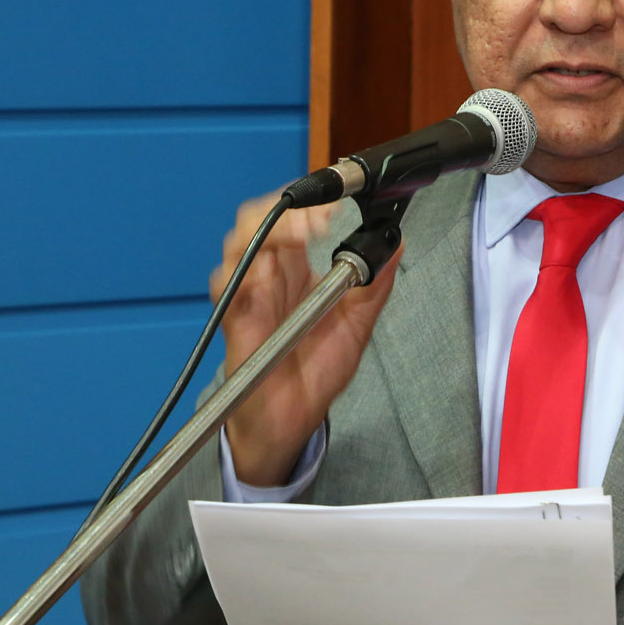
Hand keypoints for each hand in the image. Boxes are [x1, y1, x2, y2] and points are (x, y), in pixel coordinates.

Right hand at [213, 191, 401, 485]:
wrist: (290, 424)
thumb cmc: (314, 373)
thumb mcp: (357, 324)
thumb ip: (375, 284)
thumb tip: (396, 243)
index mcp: (296, 269)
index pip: (294, 217)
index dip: (312, 202)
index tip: (342, 200)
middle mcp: (268, 275)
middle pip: (260, 218)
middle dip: (289, 207)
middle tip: (323, 216)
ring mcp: (248, 295)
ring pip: (239, 243)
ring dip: (271, 230)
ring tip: (305, 232)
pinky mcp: (235, 322)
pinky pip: (228, 286)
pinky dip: (245, 270)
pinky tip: (269, 269)